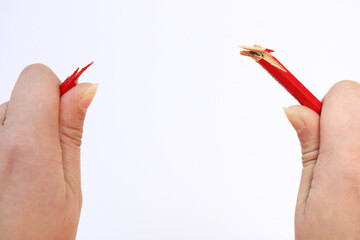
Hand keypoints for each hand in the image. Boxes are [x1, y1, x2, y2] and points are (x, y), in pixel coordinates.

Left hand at [0, 64, 96, 239]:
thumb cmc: (36, 238)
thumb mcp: (68, 187)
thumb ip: (71, 131)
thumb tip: (84, 89)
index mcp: (23, 146)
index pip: (37, 78)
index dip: (59, 92)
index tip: (68, 114)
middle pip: (20, 98)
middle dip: (39, 120)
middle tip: (44, 161)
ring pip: (3, 117)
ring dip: (17, 136)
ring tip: (21, 175)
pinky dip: (3, 145)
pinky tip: (5, 176)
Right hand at [284, 80, 359, 238]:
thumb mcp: (308, 198)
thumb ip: (308, 147)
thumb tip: (296, 109)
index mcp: (352, 162)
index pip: (345, 93)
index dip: (324, 104)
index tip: (314, 119)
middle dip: (344, 118)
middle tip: (335, 153)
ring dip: (357, 134)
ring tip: (353, 170)